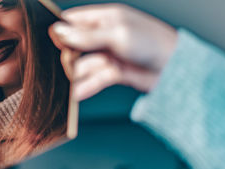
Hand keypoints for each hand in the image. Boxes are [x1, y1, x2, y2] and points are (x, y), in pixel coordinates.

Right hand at [49, 4, 177, 100]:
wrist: (176, 69)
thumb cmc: (153, 43)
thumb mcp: (117, 34)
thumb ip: (87, 36)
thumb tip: (60, 32)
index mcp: (106, 18)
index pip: (75, 21)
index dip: (60, 31)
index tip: (48, 41)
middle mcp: (105, 36)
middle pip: (76, 46)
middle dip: (67, 57)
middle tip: (59, 67)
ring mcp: (109, 55)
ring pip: (84, 65)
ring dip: (76, 75)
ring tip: (66, 85)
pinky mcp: (113, 73)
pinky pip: (94, 79)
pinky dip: (85, 86)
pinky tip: (76, 93)